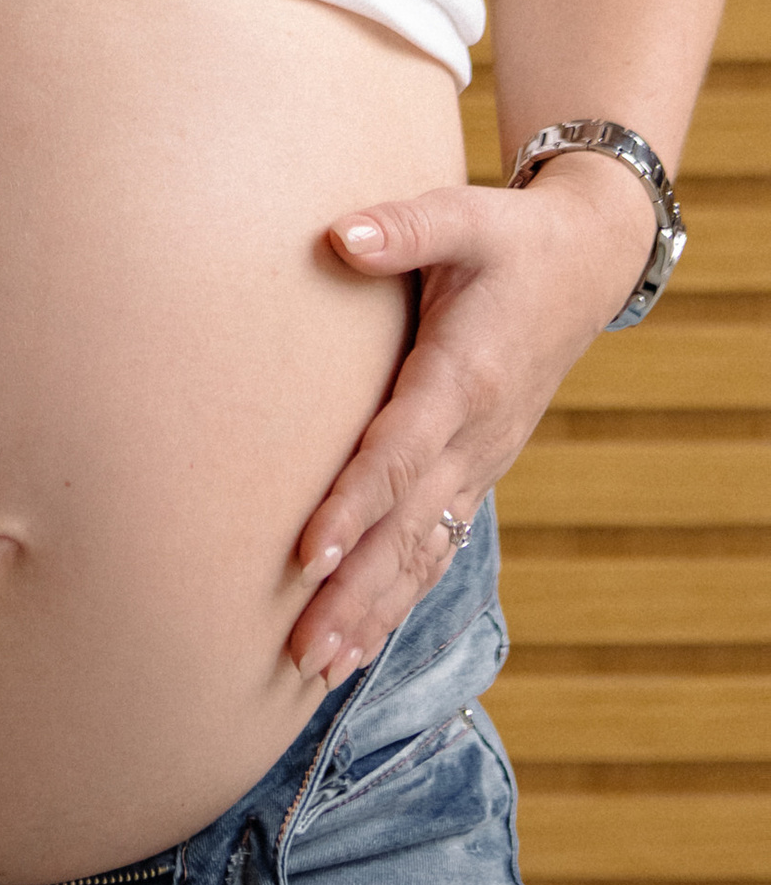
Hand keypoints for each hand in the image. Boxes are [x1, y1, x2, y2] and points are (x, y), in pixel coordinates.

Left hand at [283, 152, 657, 687]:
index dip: (353, 504)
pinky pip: (437, 547)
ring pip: (424, 554)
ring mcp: (480, 463)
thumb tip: (336, 237)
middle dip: (353, 593)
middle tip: (298, 649)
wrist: (584, 264)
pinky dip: (397, 599)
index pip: (400, 454)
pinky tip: (358, 645)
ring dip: (371, 614)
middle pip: (408, 529)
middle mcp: (477, 437)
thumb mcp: (464, 216)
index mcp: (467, 378)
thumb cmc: (510, 237)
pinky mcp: (476, 472)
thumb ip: (402, 227)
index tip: (304, 553)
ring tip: (314, 668)